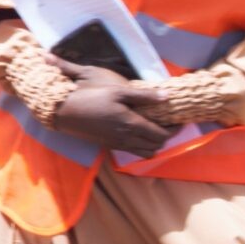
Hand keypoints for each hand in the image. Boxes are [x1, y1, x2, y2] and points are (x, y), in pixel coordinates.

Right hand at [51, 60, 172, 155]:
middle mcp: (127, 138)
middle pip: (156, 145)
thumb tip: (166, 97)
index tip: (179, 120)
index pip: (162, 134)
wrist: (64, 112)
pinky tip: (138, 134)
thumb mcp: (117, 91)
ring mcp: (118, 144)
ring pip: (145, 152)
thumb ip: (143, 95)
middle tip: (169, 124)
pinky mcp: (109, 145)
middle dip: (167, 137)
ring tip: (155, 130)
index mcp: (132, 124)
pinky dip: (142, 146)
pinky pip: (133, 152)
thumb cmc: (91, 97)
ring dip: (154, 144)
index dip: (175, 130)